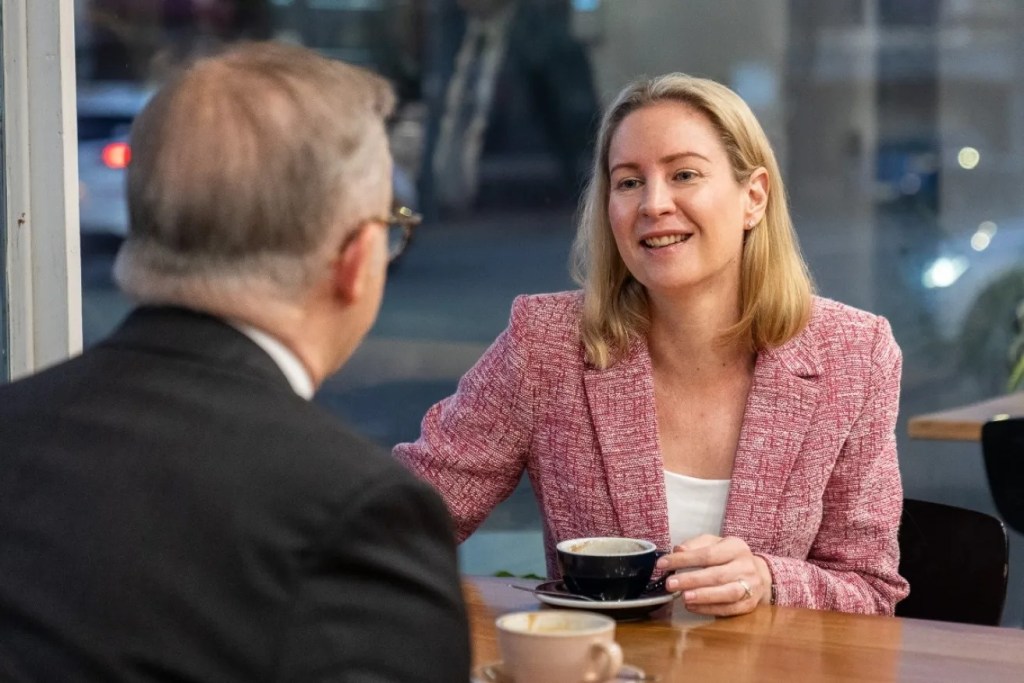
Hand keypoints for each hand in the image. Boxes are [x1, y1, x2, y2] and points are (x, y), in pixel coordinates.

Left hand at [656, 534, 772, 616]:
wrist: (760, 574)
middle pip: (717, 574)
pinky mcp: (750, 604)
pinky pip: (729, 609)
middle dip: (691, 580)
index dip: (684, 559)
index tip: (663, 564)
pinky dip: (710, 609)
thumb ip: (696, 545)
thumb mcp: (715, 543)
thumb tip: (678, 550)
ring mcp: (751, 586)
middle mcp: (746, 566)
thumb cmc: (729, 557)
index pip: (707, 553)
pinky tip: (692, 607)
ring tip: (684, 597)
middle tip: (670, 583)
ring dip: (704, 596)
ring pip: (727, 593)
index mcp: (735, 547)